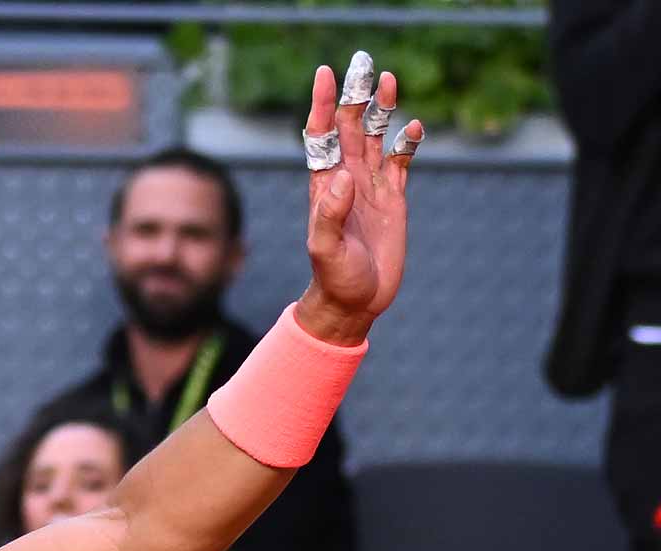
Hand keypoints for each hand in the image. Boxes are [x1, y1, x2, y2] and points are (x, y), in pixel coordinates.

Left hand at [295, 59, 424, 345]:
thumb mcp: (326, 249)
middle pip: (351, 127)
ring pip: (376, 138)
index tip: (325, 75)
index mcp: (325, 186)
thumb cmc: (334, 278)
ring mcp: (370, 188)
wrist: (355, 301)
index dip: (323, 104)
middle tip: (363, 62)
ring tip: (387, 79)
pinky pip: (401, 162)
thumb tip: (340, 178)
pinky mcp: (393, 200)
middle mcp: (346, 180)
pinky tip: (414, 126)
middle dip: (356, 95)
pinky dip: (408, 143)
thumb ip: (330, 215)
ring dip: (381, 109)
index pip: (322, 135)